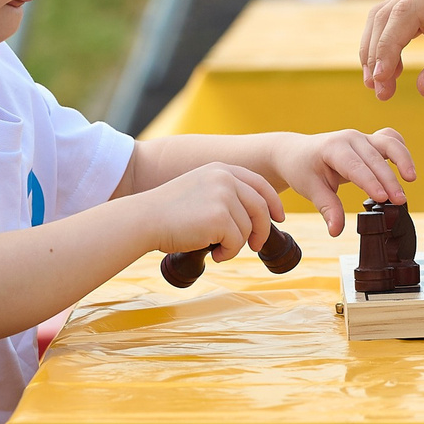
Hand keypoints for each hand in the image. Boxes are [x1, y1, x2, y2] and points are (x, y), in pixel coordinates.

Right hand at [146, 163, 284, 264]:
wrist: (144, 219)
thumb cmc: (168, 212)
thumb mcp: (199, 189)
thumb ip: (224, 194)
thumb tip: (251, 215)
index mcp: (221, 169)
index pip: (259, 183)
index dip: (272, 202)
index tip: (278, 217)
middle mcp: (225, 178)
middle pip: (260, 207)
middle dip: (261, 230)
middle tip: (254, 246)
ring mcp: (224, 196)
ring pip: (247, 228)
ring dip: (236, 245)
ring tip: (216, 249)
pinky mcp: (220, 217)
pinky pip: (237, 242)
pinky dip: (228, 253)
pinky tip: (212, 254)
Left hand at [269, 128, 416, 233]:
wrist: (298, 153)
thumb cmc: (304, 170)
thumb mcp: (311, 190)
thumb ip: (328, 209)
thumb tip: (336, 231)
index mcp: (333, 149)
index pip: (355, 166)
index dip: (370, 182)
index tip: (383, 199)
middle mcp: (350, 139)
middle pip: (375, 158)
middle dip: (389, 180)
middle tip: (399, 201)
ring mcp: (362, 137)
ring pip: (389, 143)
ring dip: (403, 160)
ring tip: (411, 179)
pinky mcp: (370, 140)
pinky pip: (391, 139)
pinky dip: (401, 150)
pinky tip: (407, 167)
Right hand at [361, 0, 423, 100]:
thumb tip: (422, 89)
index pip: (404, 14)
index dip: (386, 48)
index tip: (381, 82)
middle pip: (388, 14)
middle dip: (377, 54)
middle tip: (379, 94)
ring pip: (390, 19)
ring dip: (380, 51)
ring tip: (381, 89)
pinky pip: (405, 25)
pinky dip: (394, 48)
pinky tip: (393, 74)